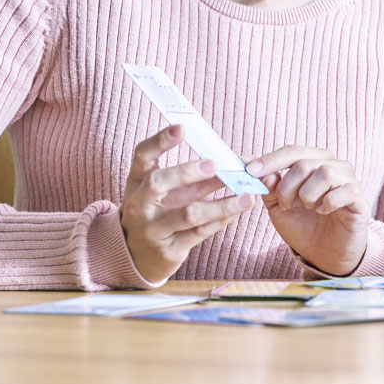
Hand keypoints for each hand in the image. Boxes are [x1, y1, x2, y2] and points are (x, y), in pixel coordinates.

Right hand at [121, 125, 254, 283]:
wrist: (138, 256)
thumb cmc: (157, 211)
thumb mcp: (165, 191)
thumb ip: (191, 175)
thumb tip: (229, 158)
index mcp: (136, 182)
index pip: (143, 155)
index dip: (160, 140)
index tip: (182, 127)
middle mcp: (139, 205)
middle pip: (158, 183)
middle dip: (186, 172)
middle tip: (215, 164)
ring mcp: (152, 230)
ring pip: (189, 214)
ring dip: (222, 204)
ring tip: (247, 196)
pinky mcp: (169, 250)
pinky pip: (200, 232)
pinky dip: (222, 219)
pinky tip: (238, 210)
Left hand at [247, 146, 369, 275]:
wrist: (325, 254)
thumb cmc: (304, 225)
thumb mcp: (278, 208)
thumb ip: (270, 190)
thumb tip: (265, 174)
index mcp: (313, 162)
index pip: (292, 152)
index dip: (270, 160)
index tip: (250, 171)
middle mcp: (333, 165)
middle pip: (304, 162)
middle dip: (287, 187)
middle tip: (284, 205)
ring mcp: (348, 180)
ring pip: (324, 173)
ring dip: (308, 195)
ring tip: (308, 208)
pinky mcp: (359, 197)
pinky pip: (343, 191)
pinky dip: (327, 203)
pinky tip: (323, 212)